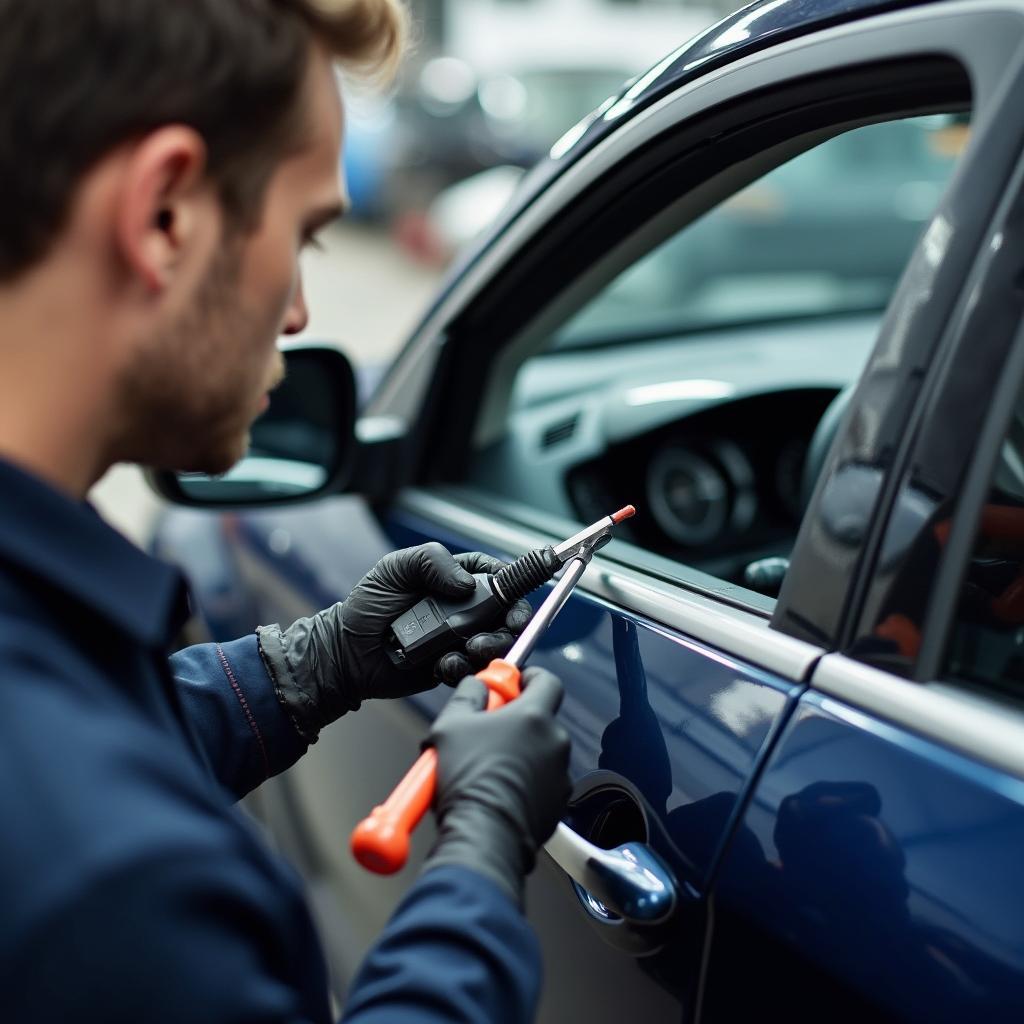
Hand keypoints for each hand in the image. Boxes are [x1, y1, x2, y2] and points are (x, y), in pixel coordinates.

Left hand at [256, 543, 531, 741]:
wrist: (348, 653)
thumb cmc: (368, 606)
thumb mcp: (395, 568)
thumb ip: (431, 561)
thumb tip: (466, 583)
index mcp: (456, 579)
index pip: (499, 578)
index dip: (514, 588)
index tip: (515, 602)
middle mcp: (464, 609)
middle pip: (508, 614)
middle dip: (510, 625)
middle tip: (497, 631)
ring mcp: (460, 638)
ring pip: (497, 644)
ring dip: (490, 647)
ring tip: (467, 649)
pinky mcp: (453, 665)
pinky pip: (474, 669)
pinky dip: (465, 667)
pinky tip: (444, 664)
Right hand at [421, 667, 571, 906]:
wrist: (484, 836)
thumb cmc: (469, 781)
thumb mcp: (451, 725)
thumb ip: (469, 694)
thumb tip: (477, 686)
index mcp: (534, 717)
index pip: (546, 680)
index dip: (527, 678)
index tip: (510, 683)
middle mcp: (555, 742)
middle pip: (540, 718)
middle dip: (513, 720)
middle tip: (484, 730)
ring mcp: (560, 774)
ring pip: (540, 751)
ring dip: (518, 752)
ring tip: (485, 767)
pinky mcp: (558, 802)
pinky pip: (542, 781)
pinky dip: (524, 781)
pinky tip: (498, 790)